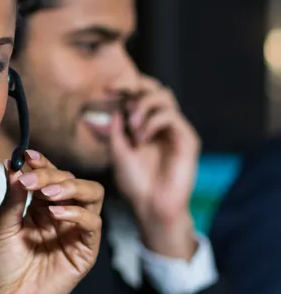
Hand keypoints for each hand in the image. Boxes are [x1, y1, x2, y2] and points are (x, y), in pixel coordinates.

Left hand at [0, 149, 103, 293]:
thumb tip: (13, 165)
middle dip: (52, 174)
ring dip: (71, 187)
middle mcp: (62, 215)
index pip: (51, 175)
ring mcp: (75, 232)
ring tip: (47, 193)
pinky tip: (55, 213)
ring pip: (92, 196)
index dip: (42, 162)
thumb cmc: (1, 266)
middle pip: (72, 180)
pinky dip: (77, 213)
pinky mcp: (85, 252)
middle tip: (31, 180)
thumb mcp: (2, 226)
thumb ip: (12, 197)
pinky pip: (93, 225)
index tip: (26, 156)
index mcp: (41, 206)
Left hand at [110, 75, 199, 258]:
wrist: (151, 206)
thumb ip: (116, 128)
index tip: (106, 89)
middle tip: (122, 101)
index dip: (126, 86)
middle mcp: (162, 124)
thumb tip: (116, 106)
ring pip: (165, 96)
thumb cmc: (135, 183)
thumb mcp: (117, 152)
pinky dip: (152, 122)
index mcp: (146, 125)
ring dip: (143, 106)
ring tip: (132, 126)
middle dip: (137, 89)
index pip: (141, 95)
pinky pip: (171, 116)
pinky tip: (142, 138)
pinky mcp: (187, 138)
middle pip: (155, 88)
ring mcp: (176, 130)